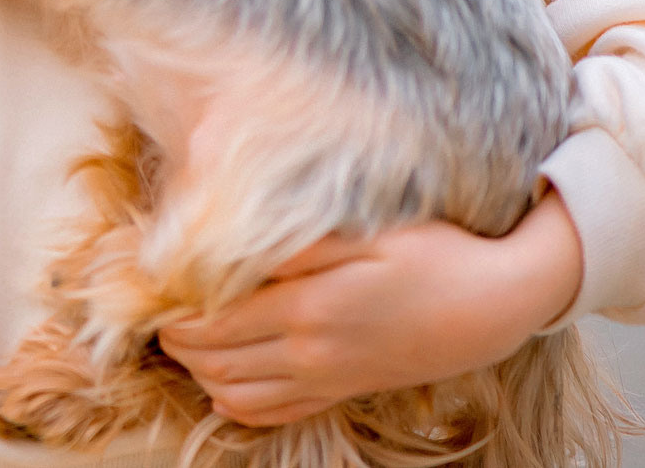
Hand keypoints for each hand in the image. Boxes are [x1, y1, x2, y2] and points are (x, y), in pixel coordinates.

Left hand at [158, 193, 582, 428]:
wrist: (489, 307)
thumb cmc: (432, 255)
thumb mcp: (368, 232)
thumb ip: (300, 242)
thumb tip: (238, 244)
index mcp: (309, 307)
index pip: (215, 320)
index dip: (174, 310)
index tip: (156, 289)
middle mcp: (310, 352)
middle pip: (215, 360)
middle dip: (177, 341)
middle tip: (160, 312)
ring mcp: (325, 379)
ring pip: (235, 392)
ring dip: (200, 370)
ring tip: (186, 339)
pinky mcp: (340, 391)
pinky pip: (272, 413)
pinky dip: (236, 401)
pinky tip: (226, 378)